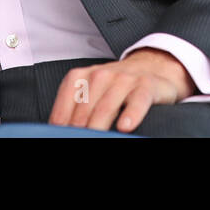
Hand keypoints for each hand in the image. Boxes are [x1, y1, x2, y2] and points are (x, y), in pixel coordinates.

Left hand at [47, 49, 196, 132]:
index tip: (62, 138)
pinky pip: (137, 101)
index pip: (64, 108)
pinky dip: (131, 114)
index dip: (61, 128)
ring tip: (98, 139)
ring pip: (107, 107)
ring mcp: (124, 79)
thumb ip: (75, 111)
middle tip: (81, 141)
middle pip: (84, 111)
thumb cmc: (115, 87)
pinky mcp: (145, 85)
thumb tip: (58, 132)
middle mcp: (101, 75)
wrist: (151, 68)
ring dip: (99, 126)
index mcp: (81, 77)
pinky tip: (125, 126)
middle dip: (80, 131)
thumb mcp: (92, 93)